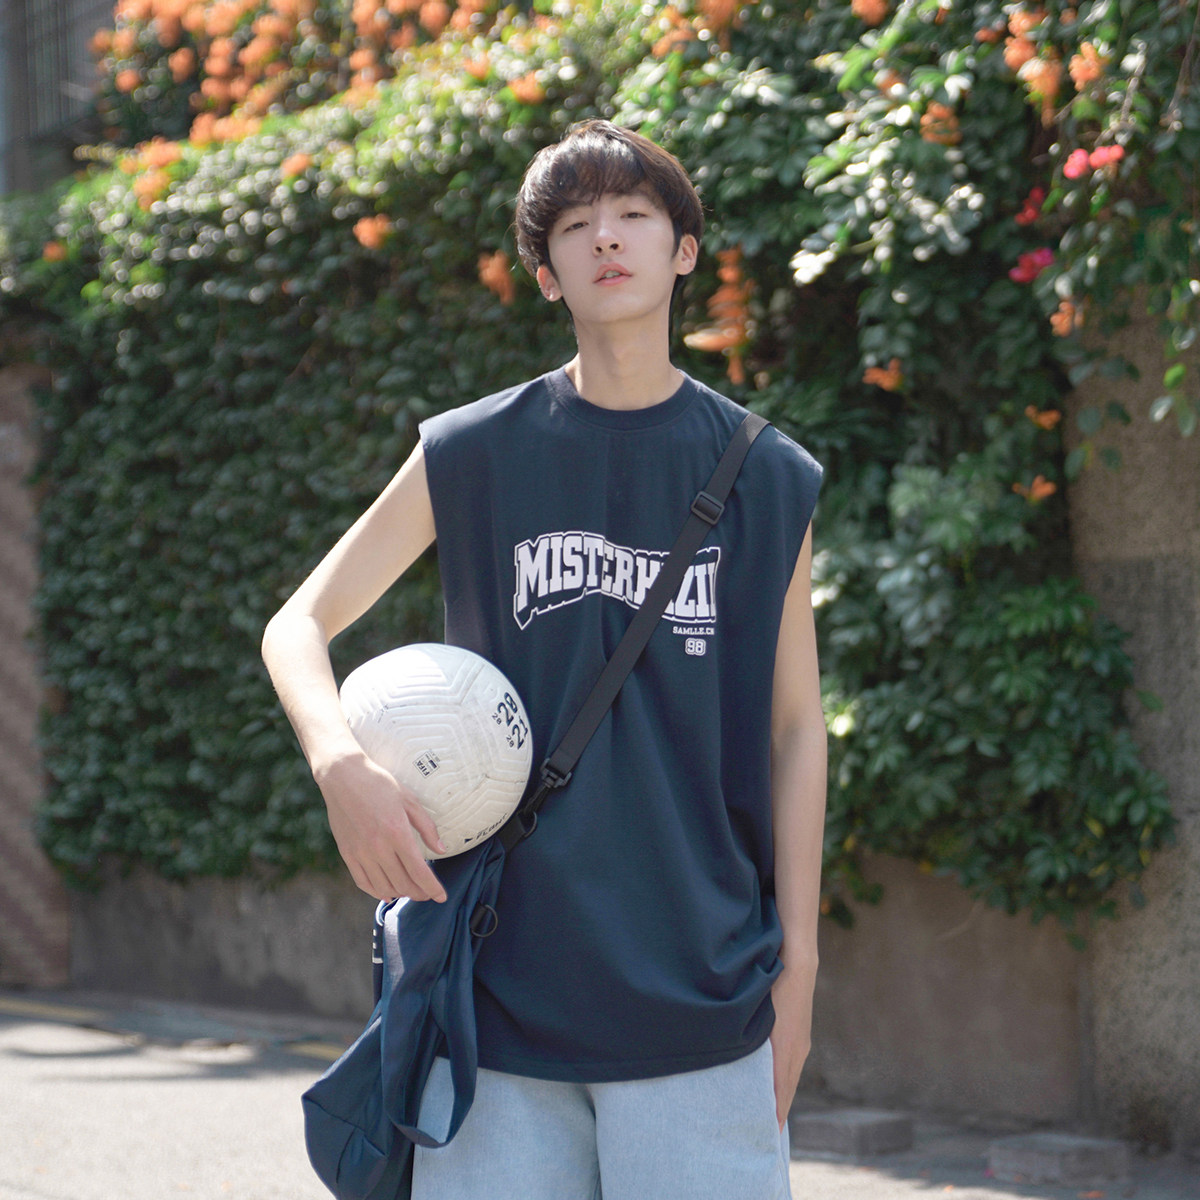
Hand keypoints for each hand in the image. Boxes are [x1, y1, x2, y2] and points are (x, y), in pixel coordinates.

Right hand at [314, 749, 447, 902]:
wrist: (343, 776)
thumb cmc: (379, 784)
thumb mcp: (409, 800)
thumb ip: (427, 827)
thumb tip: (441, 850)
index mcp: (397, 832)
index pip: (419, 871)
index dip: (432, 888)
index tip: (441, 897)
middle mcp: (378, 847)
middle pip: (403, 883)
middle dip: (419, 893)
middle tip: (427, 892)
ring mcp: (360, 853)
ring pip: (384, 887)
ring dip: (400, 894)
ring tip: (410, 891)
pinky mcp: (347, 854)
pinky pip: (363, 883)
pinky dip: (377, 892)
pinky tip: (387, 892)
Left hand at [769, 968, 814, 1128]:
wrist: (797, 962)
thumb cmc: (775, 984)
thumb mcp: (762, 1014)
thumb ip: (755, 1041)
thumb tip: (742, 1062)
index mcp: (787, 1049)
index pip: (781, 1089)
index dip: (774, 1112)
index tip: (768, 1134)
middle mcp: (797, 1050)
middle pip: (787, 1089)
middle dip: (777, 1111)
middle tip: (765, 1135)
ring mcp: (800, 1042)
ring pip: (790, 1078)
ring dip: (781, 1097)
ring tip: (769, 1117)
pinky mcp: (800, 1035)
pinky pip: (791, 1066)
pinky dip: (784, 1082)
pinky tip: (775, 1086)